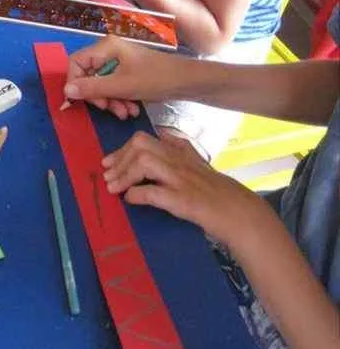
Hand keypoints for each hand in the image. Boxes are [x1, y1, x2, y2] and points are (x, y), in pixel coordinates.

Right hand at [64, 35, 186, 118]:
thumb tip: (66, 91)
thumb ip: (92, 88)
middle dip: (98, 96)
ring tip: (125, 113)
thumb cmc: (154, 78)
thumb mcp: (121, 86)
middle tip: (108, 109)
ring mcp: (119, 62)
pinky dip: (119, 100)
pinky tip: (131, 109)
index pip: (76, 62)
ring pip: (101, 85)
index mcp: (106, 47)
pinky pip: (113, 87)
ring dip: (110, 101)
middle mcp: (109, 51)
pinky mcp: (127, 73)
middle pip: (88, 75)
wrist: (185, 82)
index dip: (75, 82)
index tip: (82, 100)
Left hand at [102, 131, 264, 245]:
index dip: (122, 149)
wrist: (240, 213)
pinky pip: (154, 192)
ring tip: (113, 188)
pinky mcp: (183, 201)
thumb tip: (163, 134)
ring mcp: (181, 180)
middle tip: (107, 175)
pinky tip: (130, 199)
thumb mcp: (199, 162)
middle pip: (140, 145)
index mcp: (179, 152)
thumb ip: (181, 147)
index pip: (144, 139)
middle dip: (119, 159)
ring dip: (124, 174)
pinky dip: (137, 194)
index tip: (109, 163)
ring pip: (145, 162)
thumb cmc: (218, 190)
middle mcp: (178, 161)